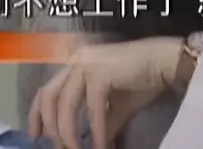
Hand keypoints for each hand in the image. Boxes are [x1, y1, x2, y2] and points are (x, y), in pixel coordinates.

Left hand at [28, 36, 181, 148]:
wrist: (166, 63)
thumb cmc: (142, 80)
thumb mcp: (115, 107)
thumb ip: (101, 123)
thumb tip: (96, 145)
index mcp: (75, 66)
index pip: (46, 90)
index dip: (36, 115)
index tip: (35, 136)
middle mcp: (76, 62)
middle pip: (48, 96)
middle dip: (49, 126)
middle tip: (56, 148)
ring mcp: (86, 64)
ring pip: (65, 104)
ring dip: (68, 132)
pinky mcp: (100, 72)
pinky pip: (92, 108)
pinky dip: (96, 130)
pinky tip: (101, 146)